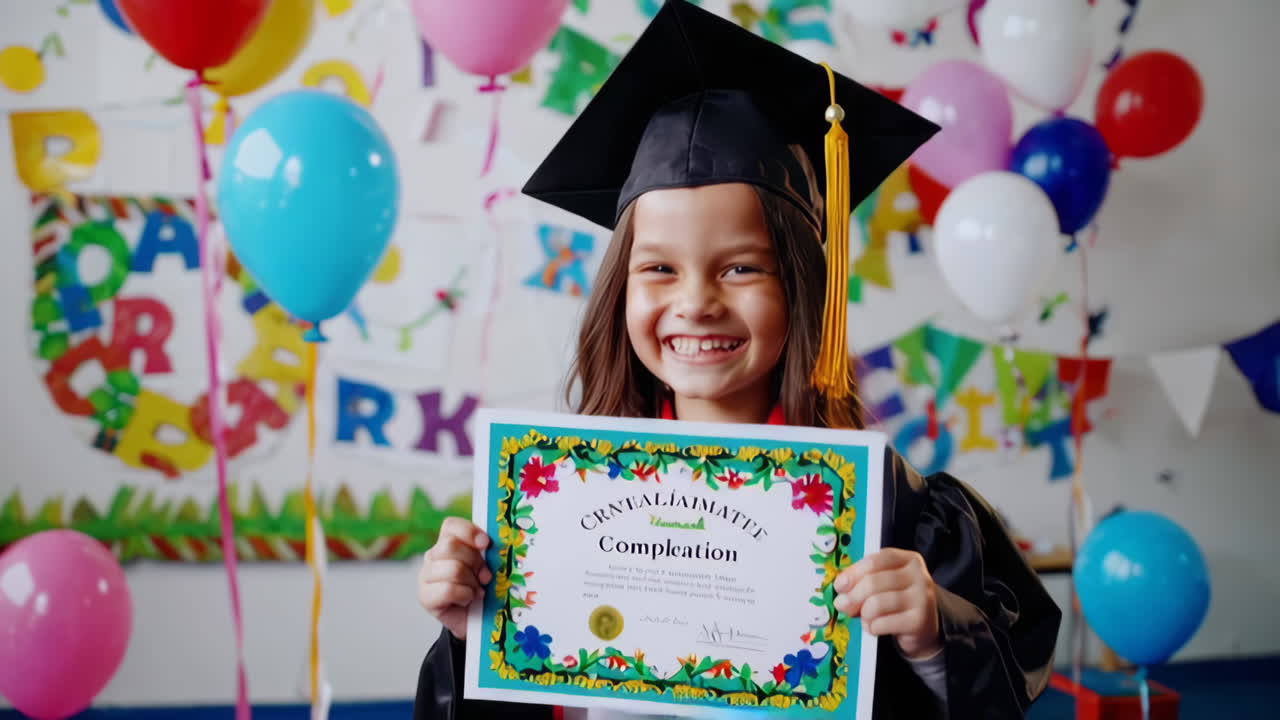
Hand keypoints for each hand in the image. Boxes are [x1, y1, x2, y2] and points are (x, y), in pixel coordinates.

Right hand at [417, 517, 491, 640]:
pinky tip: (468, 600)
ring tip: (477, 591)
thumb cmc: (482, 589)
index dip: (469, 532)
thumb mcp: (487, 567)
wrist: (474, 621)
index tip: (485, 544)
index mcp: (449, 542)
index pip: (451, 525)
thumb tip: (493, 544)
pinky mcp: (425, 596)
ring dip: (471, 582)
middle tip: (485, 576)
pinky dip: (464, 596)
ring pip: (452, 568)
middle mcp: (433, 556)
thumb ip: (486, 552)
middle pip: (450, 546)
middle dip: (474, 562)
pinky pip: (448, 589)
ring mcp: (426, 575)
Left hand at [833, 548, 940, 659]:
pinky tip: (875, 627)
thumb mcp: (882, 584)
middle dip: (852, 596)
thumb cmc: (897, 601)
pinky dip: (872, 627)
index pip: (874, 561)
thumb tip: (841, 593)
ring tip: (866, 618)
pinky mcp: (919, 621)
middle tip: (843, 605)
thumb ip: (862, 582)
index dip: (853, 573)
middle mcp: (919, 575)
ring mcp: (922, 598)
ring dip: (864, 614)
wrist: (923, 627)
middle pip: (873, 582)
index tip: (840, 586)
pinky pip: (882, 623)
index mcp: (908, 559)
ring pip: (876, 604)